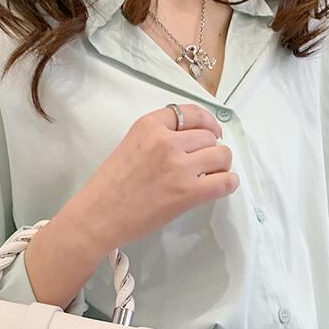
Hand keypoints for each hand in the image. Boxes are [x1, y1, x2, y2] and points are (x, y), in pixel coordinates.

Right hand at [26, 102, 238, 307]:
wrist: (98, 215)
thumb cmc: (110, 184)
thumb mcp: (131, 144)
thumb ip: (158, 136)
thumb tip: (193, 139)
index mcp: (150, 125)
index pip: (191, 113)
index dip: (207, 122)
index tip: (211, 132)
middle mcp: (166, 141)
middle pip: (209, 135)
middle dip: (212, 147)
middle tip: (206, 161)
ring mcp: (179, 166)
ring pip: (221, 155)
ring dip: (221, 164)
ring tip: (213, 174)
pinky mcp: (188, 193)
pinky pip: (225, 181)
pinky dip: (229, 182)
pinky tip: (223, 185)